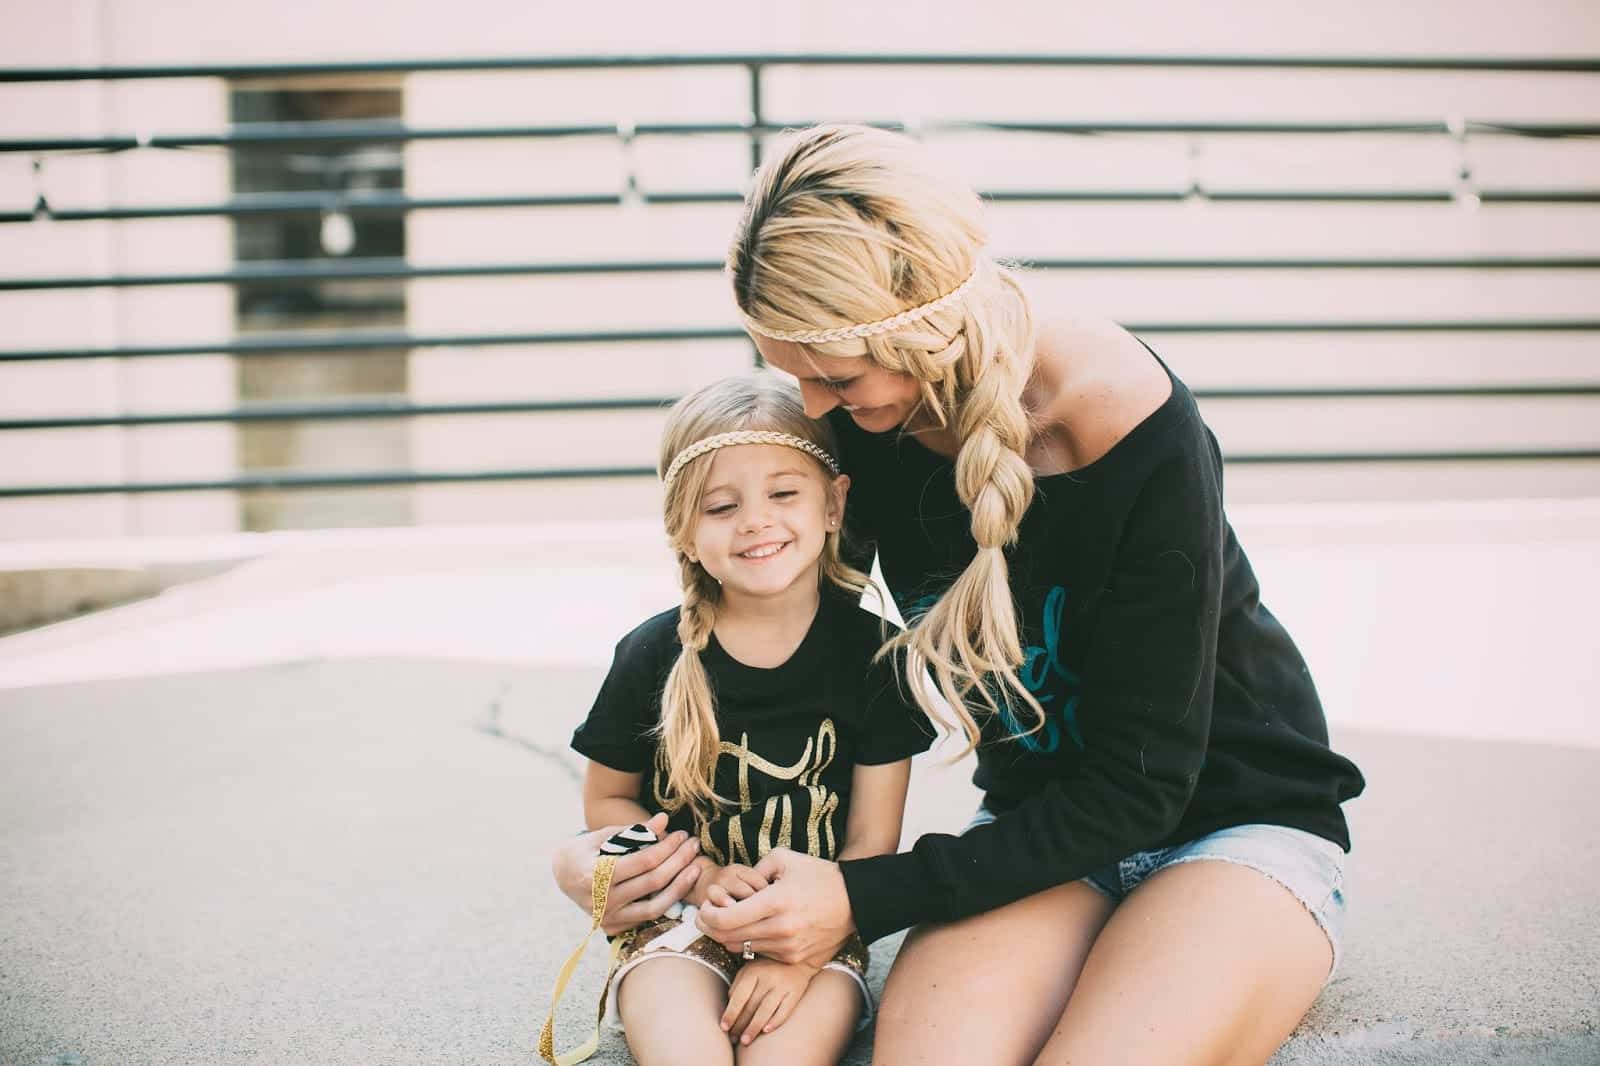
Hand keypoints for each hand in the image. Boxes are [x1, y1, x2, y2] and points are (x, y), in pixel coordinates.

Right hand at [550, 812, 701, 934]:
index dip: (668, 846)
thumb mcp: (603, 835)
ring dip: (681, 885)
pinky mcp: (615, 926)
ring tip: (696, 866)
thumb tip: (664, 820)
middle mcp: (602, 901)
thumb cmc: (584, 850)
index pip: (644, 861)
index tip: (682, 834)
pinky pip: (649, 916)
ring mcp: (608, 917)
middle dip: (679, 860)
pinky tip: (681, 885)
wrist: (562, 876)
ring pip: (656, 905)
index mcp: (595, 875)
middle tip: (693, 845)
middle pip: (654, 881)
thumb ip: (634, 830)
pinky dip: (668, 901)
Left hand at [696, 848, 854, 965]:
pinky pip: (760, 953)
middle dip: (710, 927)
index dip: (707, 915)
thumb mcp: (783, 858)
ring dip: (729, 936)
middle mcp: (780, 928)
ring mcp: (788, 947)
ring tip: (730, 919)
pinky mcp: (794, 958)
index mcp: (776, 901)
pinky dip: (750, 942)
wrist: (854, 901)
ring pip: (741, 948)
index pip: (727, 918)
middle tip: (705, 916)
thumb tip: (733, 886)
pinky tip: (753, 928)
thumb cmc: (817, 875)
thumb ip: (754, 869)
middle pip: (729, 937)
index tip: (702, 907)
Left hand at [720, 958, 817, 1044]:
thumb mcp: (749, 970)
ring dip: (754, 1028)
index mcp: (753, 971)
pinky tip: (766, 1031)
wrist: (797, 961)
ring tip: (745, 1041)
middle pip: (751, 1006)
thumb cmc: (767, 969)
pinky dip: (775, 1022)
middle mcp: (768, 977)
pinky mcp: (796, 992)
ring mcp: (783, 985)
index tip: (724, 1028)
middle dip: (740, 1025)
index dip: (730, 1013)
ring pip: (766, 1010)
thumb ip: (738, 987)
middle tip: (734, 1039)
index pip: (739, 996)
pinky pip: (785, 1010)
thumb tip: (728, 1011)